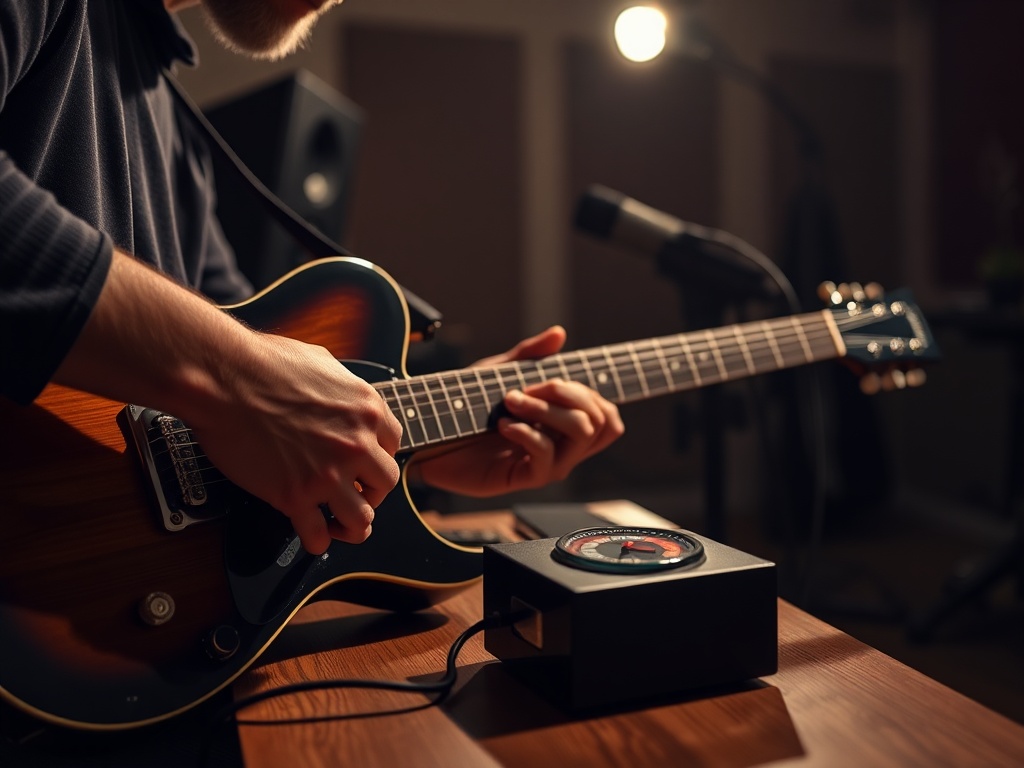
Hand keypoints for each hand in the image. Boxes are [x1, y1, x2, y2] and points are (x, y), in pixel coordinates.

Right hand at [191, 333, 402, 554]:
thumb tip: (342, 397)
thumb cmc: (263, 363)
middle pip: (386, 484)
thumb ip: (342, 387)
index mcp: (366, 410)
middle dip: (372, 491)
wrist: (224, 378)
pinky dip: (317, 541)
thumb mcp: (322, 362)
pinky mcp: (294, 496)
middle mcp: (355, 445)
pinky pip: (317, 536)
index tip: (365, 463)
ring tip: (341, 525)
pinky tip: (312, 535)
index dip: (378, 456)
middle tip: (356, 493)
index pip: (394, 444)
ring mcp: (327, 474)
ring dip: (354, 525)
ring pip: (362, 520)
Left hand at [409, 327, 623, 496]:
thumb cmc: (463, 406)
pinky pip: (547, 457)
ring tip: (511, 402)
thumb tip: (559, 334)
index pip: (607, 417)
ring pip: (579, 436)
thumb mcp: (498, 373)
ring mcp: (545, 465)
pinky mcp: (522, 478)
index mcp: (560, 424)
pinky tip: (502, 424)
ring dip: (546, 410)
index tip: (551, 381)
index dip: (590, 394)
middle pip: (599, 422)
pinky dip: (527, 432)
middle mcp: (560, 446)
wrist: (428, 433)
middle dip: (568, 394)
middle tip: (526, 388)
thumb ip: (529, 355)